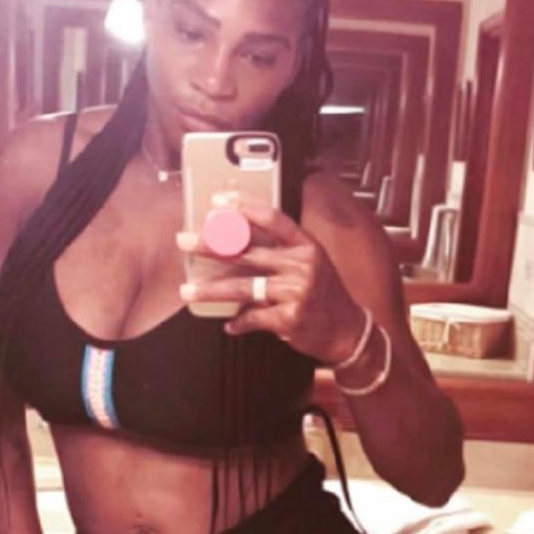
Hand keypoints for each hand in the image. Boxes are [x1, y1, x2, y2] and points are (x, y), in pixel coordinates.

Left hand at [177, 196, 366, 365]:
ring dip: (211, 290)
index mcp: (306, 245)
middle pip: (247, 251)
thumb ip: (282, 250)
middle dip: (211, 246)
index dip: (243, 208)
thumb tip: (236, 240)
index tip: (218, 203)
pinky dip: (239, 323)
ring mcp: (296, 292)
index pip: (272, 219)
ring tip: (188, 290)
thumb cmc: (323, 293)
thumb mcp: (312, 262)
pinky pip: (253, 318)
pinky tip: (229, 325)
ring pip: (243, 288)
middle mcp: (302, 265)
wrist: (347, 330)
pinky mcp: (290, 319)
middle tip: (185, 241)